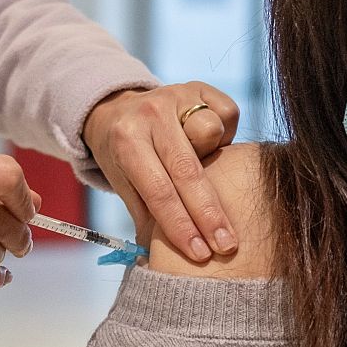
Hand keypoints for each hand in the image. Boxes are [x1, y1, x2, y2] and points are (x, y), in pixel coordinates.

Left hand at [82, 82, 239, 261]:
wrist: (118, 108)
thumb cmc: (123, 155)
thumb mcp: (122, 182)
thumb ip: (145, 214)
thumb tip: (161, 260)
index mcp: (126, 142)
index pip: (158, 191)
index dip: (181, 225)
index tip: (200, 254)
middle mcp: (150, 114)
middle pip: (188, 170)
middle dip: (210, 213)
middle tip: (227, 246)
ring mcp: (175, 95)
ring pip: (212, 133)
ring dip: (215, 157)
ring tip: (208, 167)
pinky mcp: (199, 85)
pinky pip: (228, 114)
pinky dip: (226, 134)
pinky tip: (213, 144)